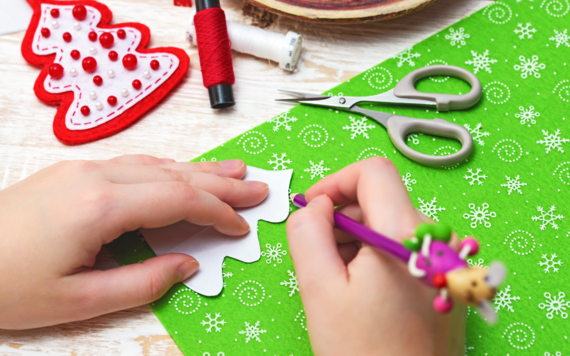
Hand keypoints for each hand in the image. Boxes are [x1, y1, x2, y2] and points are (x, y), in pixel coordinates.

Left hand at [0, 155, 267, 328]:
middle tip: (258, 187)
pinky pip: (135, 164)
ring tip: (234, 170)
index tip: (243, 225)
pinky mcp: (74, 171)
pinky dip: (168, 169)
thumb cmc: (6, 286)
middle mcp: (96, 175)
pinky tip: (183, 173)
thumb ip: (144, 281)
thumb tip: (189, 264)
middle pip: (175, 173)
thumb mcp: (79, 300)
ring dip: (199, 169)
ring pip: (157, 163)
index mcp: (101, 205)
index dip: (218, 212)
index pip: (178, 199)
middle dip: (221, 182)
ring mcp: (84, 168)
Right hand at [286, 157, 464, 355]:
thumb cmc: (363, 354)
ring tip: (339, 281)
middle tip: (319, 256)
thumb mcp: (319, 288)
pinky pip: (406, 247)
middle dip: (342, 218)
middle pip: (381, 199)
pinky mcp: (447, 280)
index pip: (373, 172)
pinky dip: (377, 255)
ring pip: (391, 223)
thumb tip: (317, 205)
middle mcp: (436, 240)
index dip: (335, 182)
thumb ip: (307, 231)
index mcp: (406, 233)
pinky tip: (362, 291)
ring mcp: (447, 261)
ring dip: (357, 239)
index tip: (313, 208)